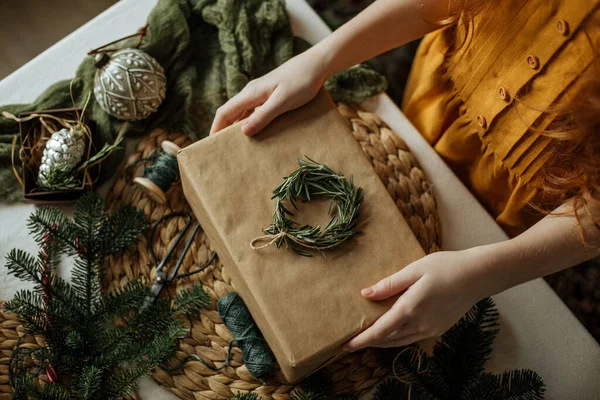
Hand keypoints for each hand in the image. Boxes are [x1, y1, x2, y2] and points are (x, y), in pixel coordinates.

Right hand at [210, 49, 327, 136]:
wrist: (316, 65)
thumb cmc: (301, 82)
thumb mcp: (282, 101)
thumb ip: (263, 116)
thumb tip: (242, 132)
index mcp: (251, 94)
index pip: (225, 112)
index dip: (216, 128)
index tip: (211, 144)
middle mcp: (252, 93)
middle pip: (231, 113)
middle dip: (225, 130)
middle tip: (224, 149)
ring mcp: (261, 93)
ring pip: (243, 113)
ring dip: (239, 128)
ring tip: (240, 146)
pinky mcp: (271, 95)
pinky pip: (256, 111)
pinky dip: (252, 123)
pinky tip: (259, 133)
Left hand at [345, 249, 490, 350]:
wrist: (479, 276)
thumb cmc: (446, 267)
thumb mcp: (414, 269)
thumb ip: (390, 284)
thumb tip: (366, 294)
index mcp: (410, 308)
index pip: (380, 331)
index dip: (362, 340)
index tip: (346, 345)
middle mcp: (420, 324)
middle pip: (388, 340)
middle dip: (369, 343)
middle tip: (351, 343)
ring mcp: (430, 329)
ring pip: (400, 341)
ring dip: (382, 342)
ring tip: (367, 340)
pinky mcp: (438, 328)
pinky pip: (412, 338)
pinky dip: (397, 338)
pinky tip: (391, 332)